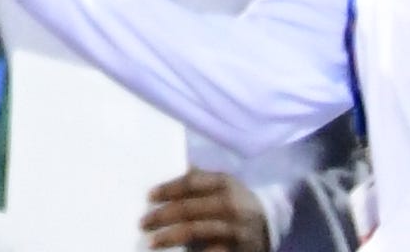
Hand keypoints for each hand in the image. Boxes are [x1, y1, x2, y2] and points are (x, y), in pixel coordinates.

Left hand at [137, 173, 271, 251]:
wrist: (266, 226)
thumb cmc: (233, 202)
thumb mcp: (222, 185)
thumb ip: (198, 179)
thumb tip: (165, 166)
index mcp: (224, 182)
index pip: (191, 183)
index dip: (168, 189)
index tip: (149, 196)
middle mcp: (230, 204)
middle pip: (189, 209)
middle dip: (162, 216)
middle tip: (143, 223)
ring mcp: (235, 228)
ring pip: (195, 231)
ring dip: (170, 237)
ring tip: (151, 242)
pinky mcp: (237, 249)